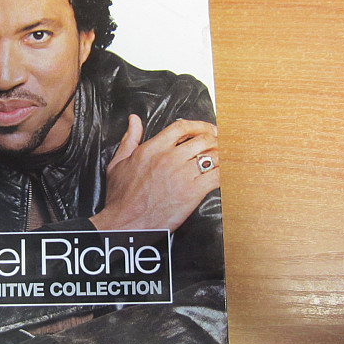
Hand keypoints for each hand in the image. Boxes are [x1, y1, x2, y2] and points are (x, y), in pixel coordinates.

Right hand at [90, 115, 219, 232]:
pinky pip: (217, 176)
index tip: (205, 129)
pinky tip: (223, 175)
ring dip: (221, 155)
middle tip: (219, 143)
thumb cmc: (121, 197)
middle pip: (202, 139)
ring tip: (222, 158)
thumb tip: (134, 120)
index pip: (182, 127)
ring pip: (213, 155)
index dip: (198, 125)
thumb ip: (129, 138)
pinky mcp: (192, 192)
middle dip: (214, 139)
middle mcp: (169, 158)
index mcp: (153, 149)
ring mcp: (182, 174)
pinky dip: (225, 173)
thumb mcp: (118, 162)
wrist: (125, 222)